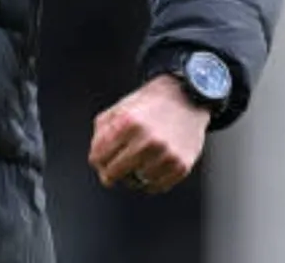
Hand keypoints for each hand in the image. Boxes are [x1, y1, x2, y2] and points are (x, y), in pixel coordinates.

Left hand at [89, 74, 209, 193]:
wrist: (187, 98)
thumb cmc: (150, 105)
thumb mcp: (120, 109)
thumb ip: (101, 133)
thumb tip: (97, 161)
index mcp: (128, 123)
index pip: (98, 158)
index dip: (98, 159)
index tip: (103, 159)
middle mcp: (147, 140)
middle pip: (113, 173)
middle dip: (111, 171)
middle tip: (118, 164)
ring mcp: (165, 154)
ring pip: (136, 182)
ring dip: (135, 174)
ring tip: (142, 158)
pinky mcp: (181, 165)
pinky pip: (156, 186)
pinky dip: (152, 179)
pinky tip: (155, 164)